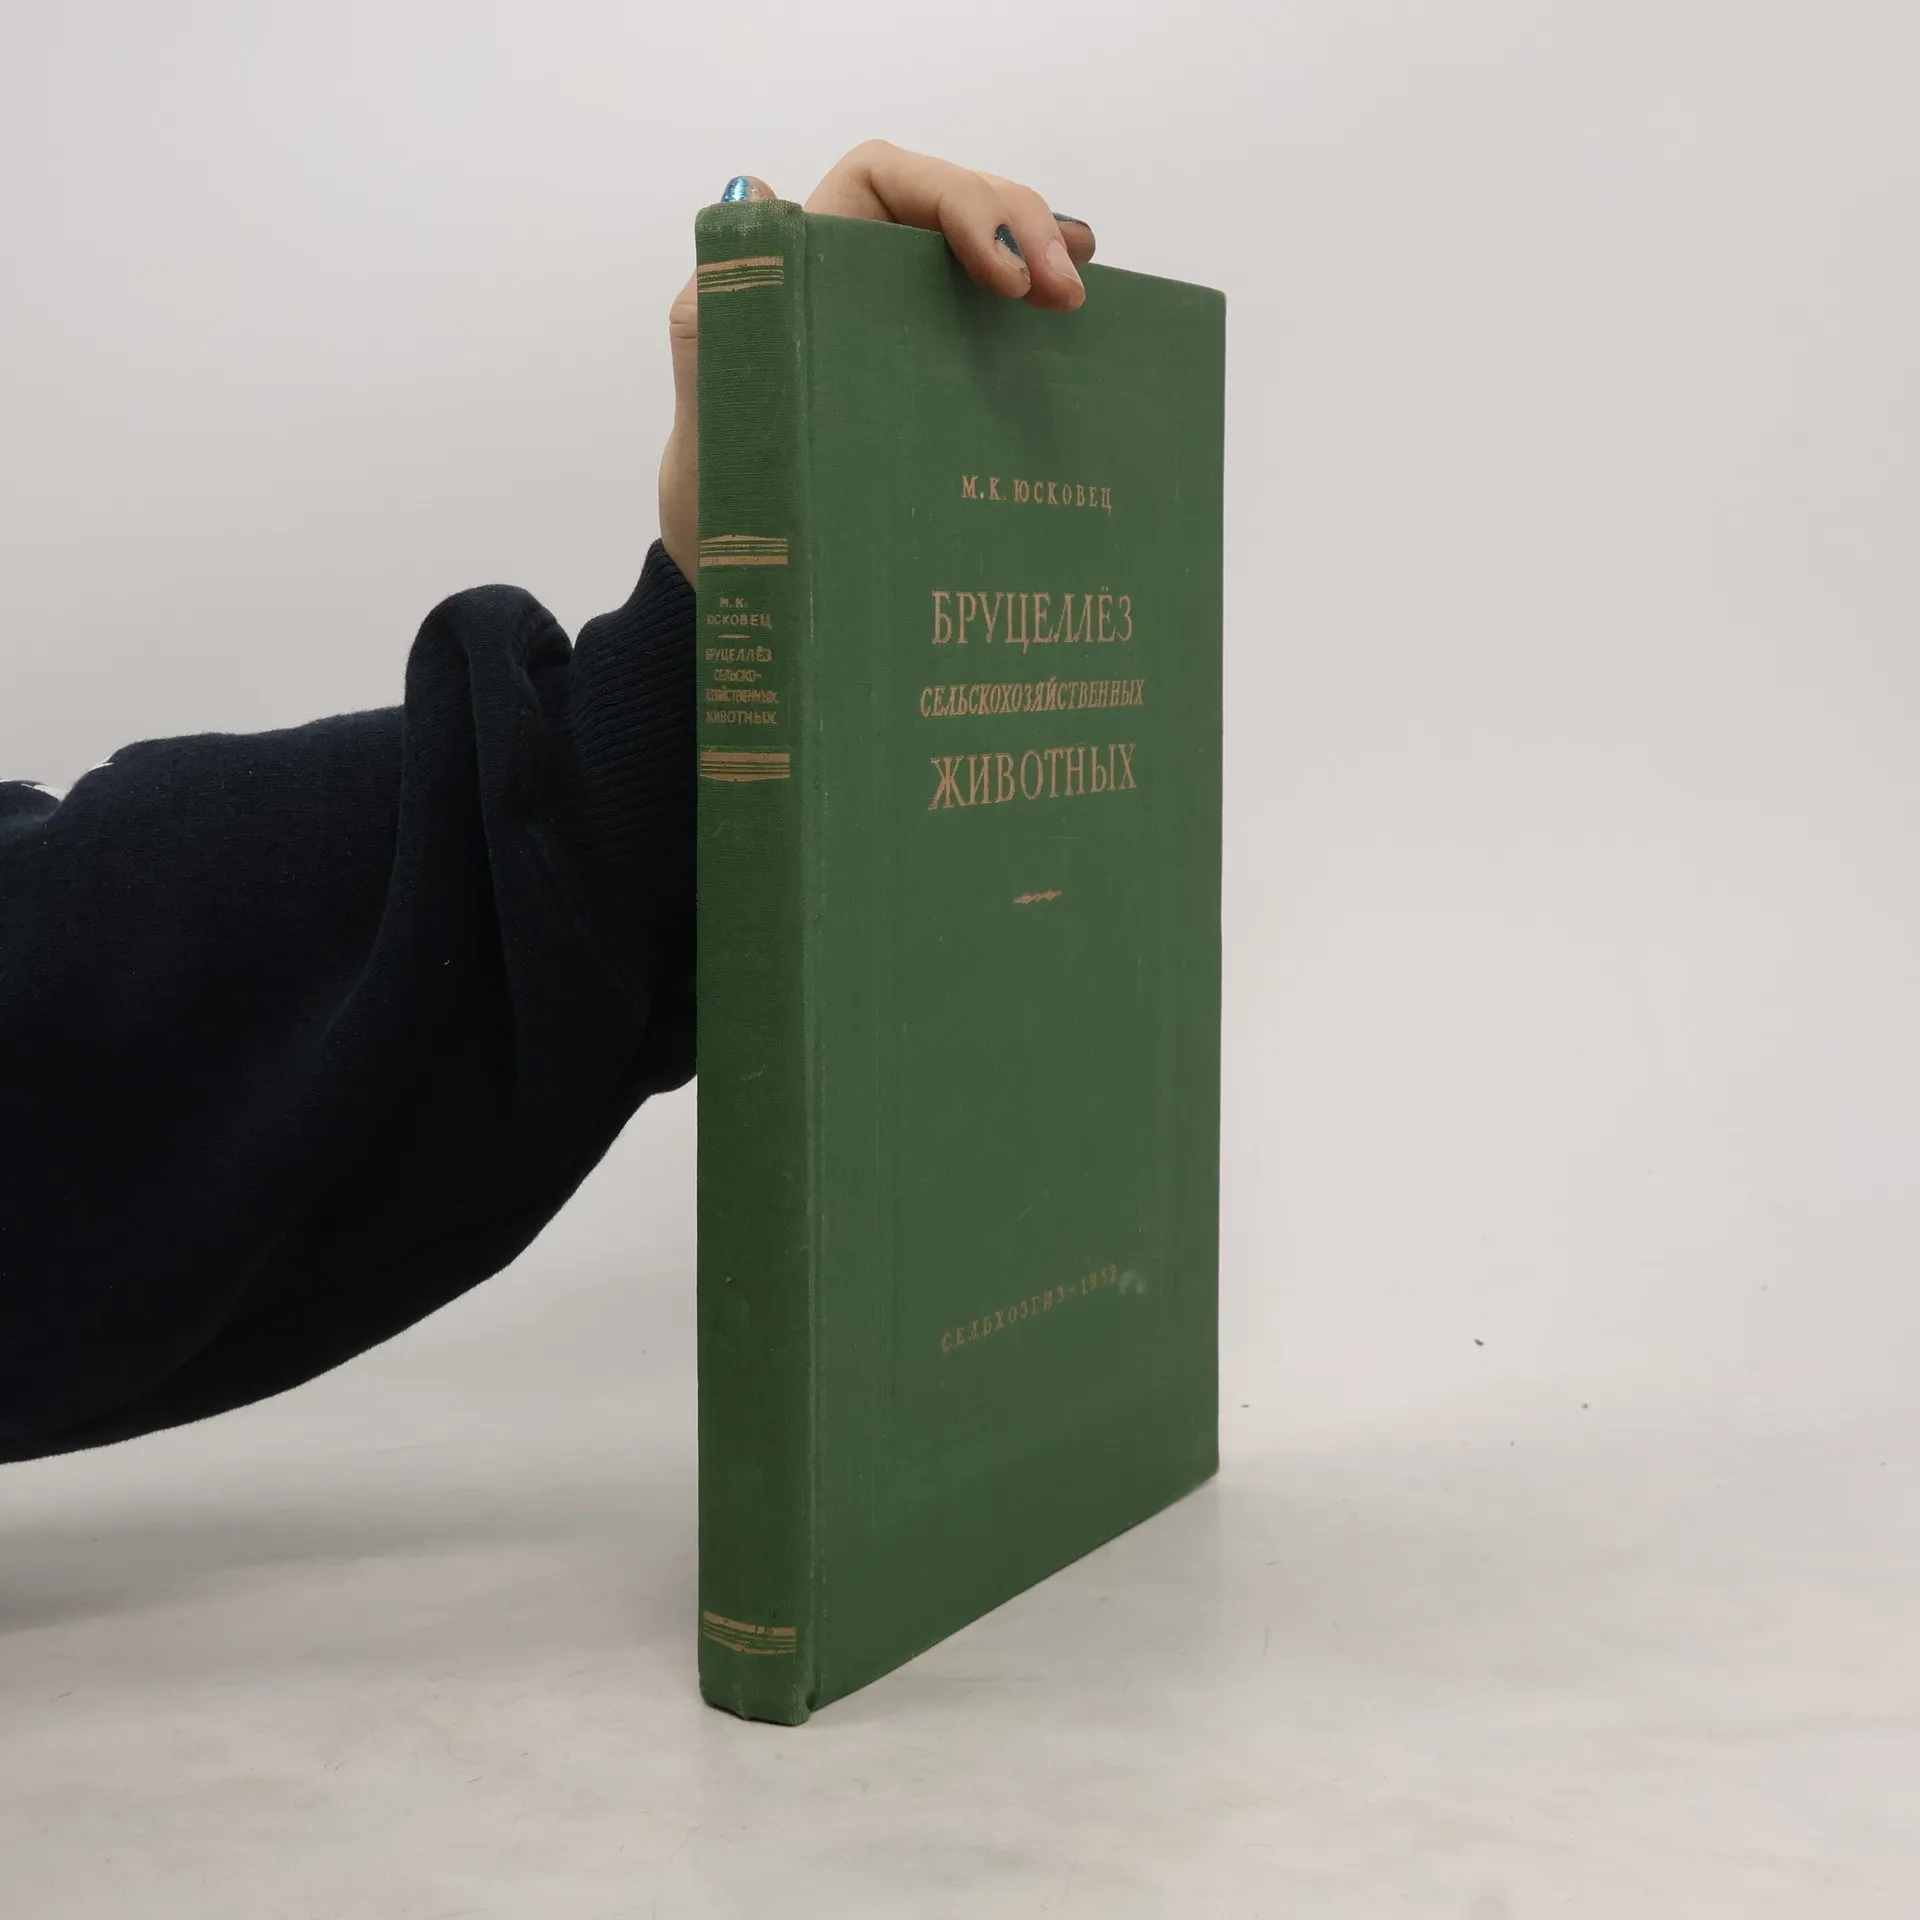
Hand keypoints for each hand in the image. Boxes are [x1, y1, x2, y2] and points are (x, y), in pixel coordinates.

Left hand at [657, 141, 1096, 578]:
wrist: (744, 574)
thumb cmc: (722, 488)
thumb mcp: (717, 395)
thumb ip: (726, 300)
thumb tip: (754, 193)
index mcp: (802, 266)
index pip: (886, 181)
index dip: (954, 198)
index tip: (1001, 271)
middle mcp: (854, 282)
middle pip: (949, 206)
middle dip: (1017, 225)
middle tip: (1065, 292)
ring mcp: (898, 329)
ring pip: (980, 252)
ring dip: (1039, 252)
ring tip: (1078, 293)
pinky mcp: (930, 378)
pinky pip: (987, 319)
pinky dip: (1034, 300)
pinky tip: (1074, 314)